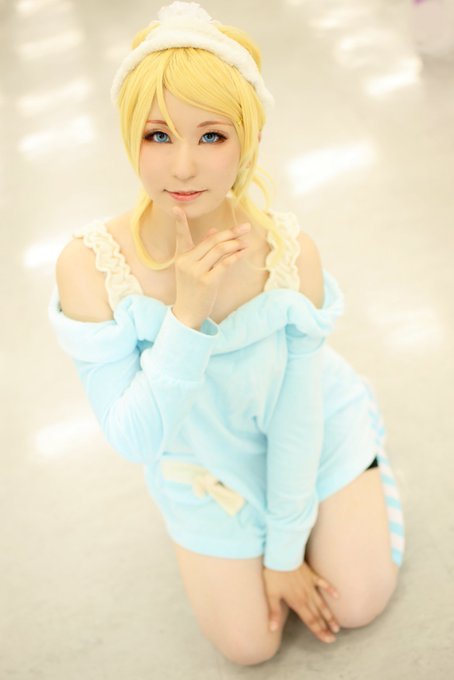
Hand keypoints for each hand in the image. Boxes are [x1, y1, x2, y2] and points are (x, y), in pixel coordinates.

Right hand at [171, 206, 249, 327]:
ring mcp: (196, 272)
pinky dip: (235, 256)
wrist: (188, 313)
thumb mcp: (194, 269)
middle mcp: (187, 262)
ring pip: (219, 250)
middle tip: (245, 226)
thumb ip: (203, 249)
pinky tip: (244, 251)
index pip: (181, 236)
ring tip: (247, 240)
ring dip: (235, 243)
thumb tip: (213, 230)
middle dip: (230, 233)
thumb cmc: (192, 289)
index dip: (179, 222)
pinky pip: (224, 264)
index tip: (177, 208)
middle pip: (211, 241)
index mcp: (182, 257)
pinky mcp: (207, 282)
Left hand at [263, 561, 340, 643]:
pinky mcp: (311, 575)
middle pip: (318, 615)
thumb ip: (274, 612)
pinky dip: (330, 589)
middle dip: (326, 627)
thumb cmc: (274, 574)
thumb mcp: (271, 594)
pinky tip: (337, 596)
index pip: (310, 621)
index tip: (327, 640)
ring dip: (329, 615)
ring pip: (322, 603)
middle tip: (334, 638)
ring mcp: (310, 585)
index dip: (319, 631)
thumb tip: (272, 629)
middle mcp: (306, 596)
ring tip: (337, 626)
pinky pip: (323, 583)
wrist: (281, 555)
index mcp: (297, 602)